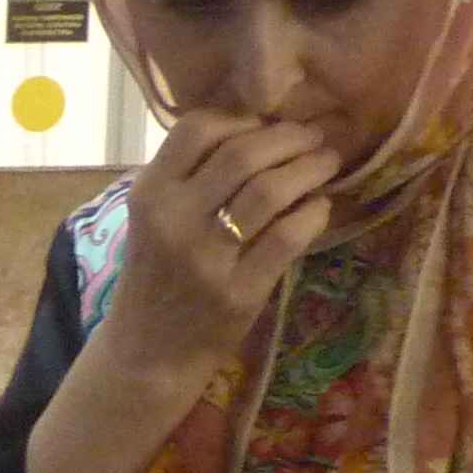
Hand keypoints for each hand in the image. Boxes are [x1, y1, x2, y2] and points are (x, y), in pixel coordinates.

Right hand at [98, 111, 341, 395]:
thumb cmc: (156, 278)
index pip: (198, 128)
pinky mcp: (239, 292)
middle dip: (290, 138)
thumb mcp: (154, 219)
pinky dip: (314, 214)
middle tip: (314, 139)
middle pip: (243, 153)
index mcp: (149, 194)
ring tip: (326, 164)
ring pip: (271, 191)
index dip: (242, 119)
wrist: (146, 353)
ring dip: (311, 169)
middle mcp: (173, 221)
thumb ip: (190, 177)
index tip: (266, 126)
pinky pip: (289, 236)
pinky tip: (319, 208)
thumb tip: (259, 129)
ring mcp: (206, 259)